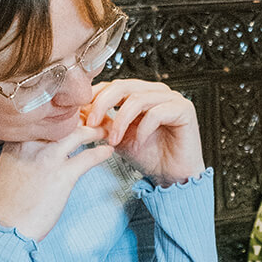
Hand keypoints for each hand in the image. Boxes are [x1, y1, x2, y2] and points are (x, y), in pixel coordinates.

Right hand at [0, 125, 113, 240]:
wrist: (6, 226)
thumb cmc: (8, 200)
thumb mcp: (10, 165)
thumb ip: (24, 149)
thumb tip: (43, 143)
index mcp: (17, 139)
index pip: (46, 115)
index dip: (65, 113)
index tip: (76, 114)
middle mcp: (32, 143)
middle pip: (65, 119)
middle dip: (84, 116)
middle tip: (96, 118)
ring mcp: (48, 158)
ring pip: (80, 133)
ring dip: (97, 131)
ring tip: (106, 131)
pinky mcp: (63, 176)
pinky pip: (89, 156)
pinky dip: (102, 152)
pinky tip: (109, 151)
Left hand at [82, 79, 204, 185]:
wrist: (172, 176)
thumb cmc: (149, 157)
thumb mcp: (118, 137)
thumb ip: (102, 122)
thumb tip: (77, 111)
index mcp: (142, 92)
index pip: (113, 85)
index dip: (95, 97)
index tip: (81, 116)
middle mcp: (157, 91)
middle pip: (123, 86)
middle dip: (102, 105)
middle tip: (91, 124)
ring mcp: (172, 98)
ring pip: (138, 99)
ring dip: (121, 120)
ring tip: (113, 140)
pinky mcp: (184, 110)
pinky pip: (157, 113)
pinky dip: (142, 129)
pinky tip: (138, 143)